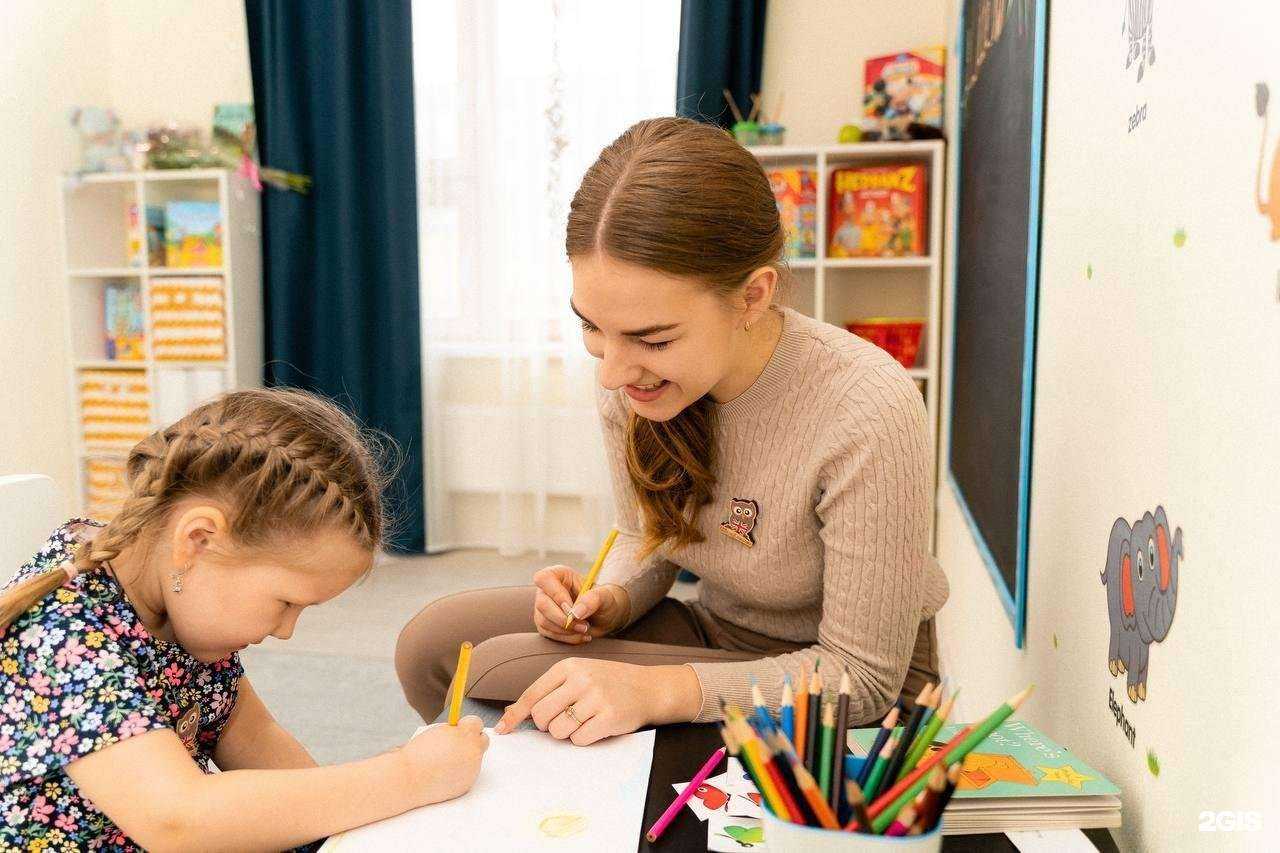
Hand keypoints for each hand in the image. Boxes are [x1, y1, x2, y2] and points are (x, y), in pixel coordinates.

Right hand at [396, 716, 488, 805]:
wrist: (410, 778)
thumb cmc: (419, 754)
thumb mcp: (438, 732)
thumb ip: (454, 731)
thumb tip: (462, 730)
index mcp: (466, 734)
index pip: (477, 723)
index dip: (467, 726)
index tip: (460, 728)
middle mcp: (473, 751)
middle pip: (483, 740)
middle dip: (473, 740)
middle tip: (458, 743)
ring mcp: (473, 769)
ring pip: (475, 758)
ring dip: (465, 757)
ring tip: (444, 761)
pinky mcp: (468, 783)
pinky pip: (468, 774)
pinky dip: (460, 773)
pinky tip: (444, 774)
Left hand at [493, 659, 700, 744]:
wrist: (648, 687)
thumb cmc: (608, 682)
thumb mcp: (579, 674)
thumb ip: (549, 690)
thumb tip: (512, 712)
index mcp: (568, 667)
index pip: (532, 694)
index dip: (515, 714)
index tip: (502, 730)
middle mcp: (580, 679)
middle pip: (541, 716)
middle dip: (546, 726)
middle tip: (561, 722)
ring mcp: (595, 697)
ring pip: (559, 730)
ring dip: (567, 733)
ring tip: (584, 721)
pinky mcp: (609, 717)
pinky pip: (579, 739)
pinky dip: (583, 739)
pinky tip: (596, 726)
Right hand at [532, 566, 628, 644]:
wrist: (605, 616)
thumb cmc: (604, 600)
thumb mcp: (605, 596)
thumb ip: (592, 599)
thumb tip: (575, 612)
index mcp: (559, 574)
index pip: (544, 579)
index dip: (556, 595)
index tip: (572, 610)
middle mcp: (547, 590)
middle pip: (542, 604)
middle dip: (563, 619)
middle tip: (584, 625)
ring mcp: (543, 607)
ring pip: (544, 621)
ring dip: (566, 630)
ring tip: (585, 629)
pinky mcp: (545, 623)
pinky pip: (549, 634)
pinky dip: (567, 638)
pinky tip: (581, 635)